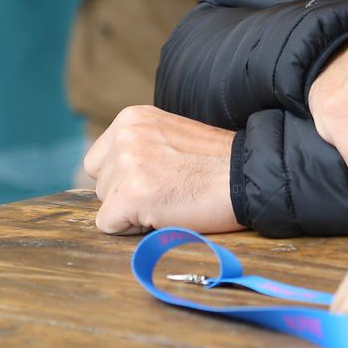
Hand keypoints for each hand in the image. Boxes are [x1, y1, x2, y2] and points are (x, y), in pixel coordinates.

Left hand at [84, 105, 240, 234]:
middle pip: (101, 184)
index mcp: (131, 118)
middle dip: (127, 195)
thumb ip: (139, 147)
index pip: (99, 161)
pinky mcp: (131, 193)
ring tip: (170, 199)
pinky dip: (133, 229)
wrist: (248, 176)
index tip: (158, 178)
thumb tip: (113, 175)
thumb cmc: (217, 164)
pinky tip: (164, 214)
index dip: (124, 179)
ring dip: (133, 211)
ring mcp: (127, 163)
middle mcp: (125, 135)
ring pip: (105, 205)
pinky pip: (109, 224)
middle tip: (168, 191)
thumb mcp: (169, 137)